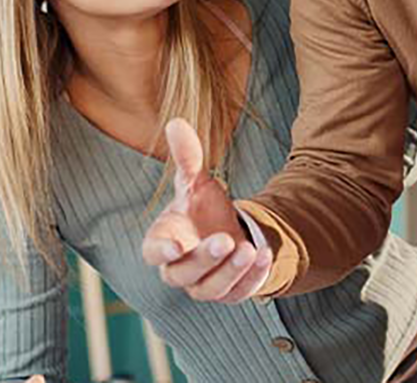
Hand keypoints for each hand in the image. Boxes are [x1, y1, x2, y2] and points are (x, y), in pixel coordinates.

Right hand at [139, 118, 273, 302]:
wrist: (228, 231)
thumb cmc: (202, 209)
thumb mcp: (196, 182)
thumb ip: (187, 158)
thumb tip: (177, 122)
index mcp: (163, 242)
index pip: (152, 253)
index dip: (160, 252)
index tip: (175, 246)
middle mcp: (179, 268)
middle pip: (182, 273)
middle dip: (204, 259)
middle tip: (225, 240)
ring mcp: (203, 285)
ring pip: (209, 288)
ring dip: (229, 272)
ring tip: (249, 249)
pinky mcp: (228, 293)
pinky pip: (238, 293)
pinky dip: (251, 278)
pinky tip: (265, 256)